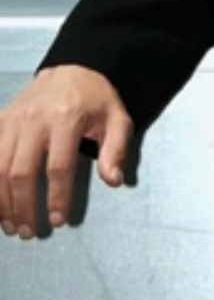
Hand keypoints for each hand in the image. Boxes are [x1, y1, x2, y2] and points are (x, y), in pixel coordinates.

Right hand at [0, 65, 131, 238]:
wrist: (74, 68)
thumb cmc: (96, 98)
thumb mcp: (117, 118)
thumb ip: (116, 150)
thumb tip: (113, 181)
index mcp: (67, 118)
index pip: (58, 167)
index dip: (57, 197)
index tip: (58, 220)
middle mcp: (35, 119)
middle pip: (22, 172)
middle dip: (24, 207)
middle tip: (31, 231)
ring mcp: (14, 119)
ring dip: (2, 202)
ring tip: (12, 224)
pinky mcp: (1, 120)